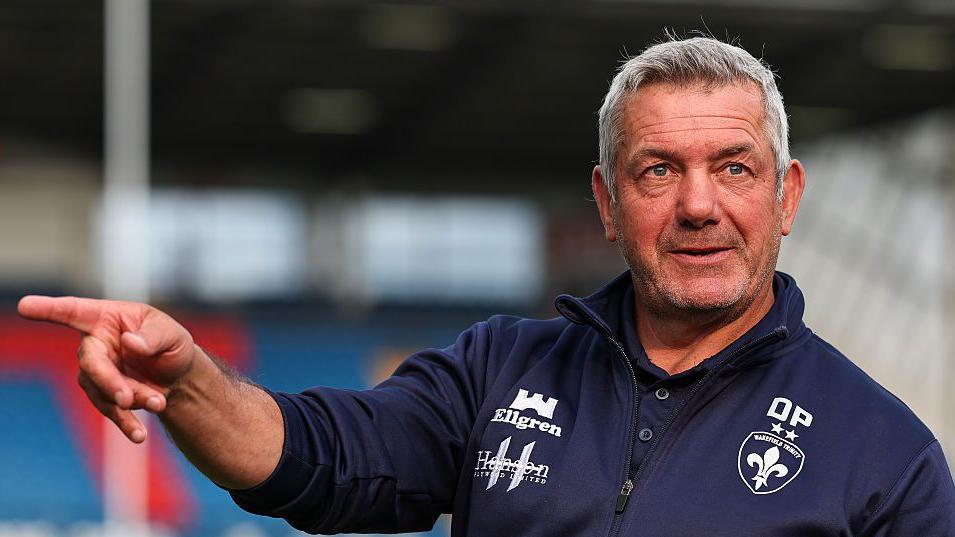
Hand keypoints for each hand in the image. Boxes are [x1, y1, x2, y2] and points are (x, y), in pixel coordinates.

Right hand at [17, 296, 196, 442]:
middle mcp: (96, 344)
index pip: (74, 311)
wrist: (180, 376)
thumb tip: (129, 342)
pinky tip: (138, 434)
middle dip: (108, 381)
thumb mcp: (172, 334)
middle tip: (126, 398)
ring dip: (131, 400)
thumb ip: (153, 337)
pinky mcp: (104, 395)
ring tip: (159, 403)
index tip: (24, 305)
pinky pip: (110, 410)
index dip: (49, 309)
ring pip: (103, 390)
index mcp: (107, 318)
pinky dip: (125, 422)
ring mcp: (97, 371)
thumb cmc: (171, 344)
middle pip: (90, 362)